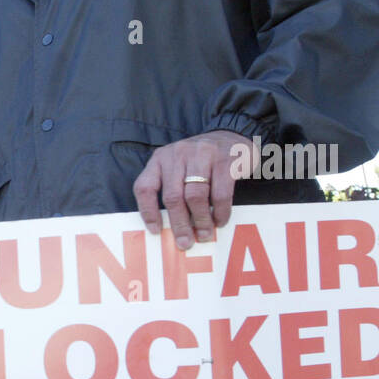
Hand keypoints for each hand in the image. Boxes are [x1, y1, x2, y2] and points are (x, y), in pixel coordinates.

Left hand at [132, 131, 253, 249]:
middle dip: (179, 224)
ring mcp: (203, 154)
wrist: (233, 136)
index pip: (145, 187)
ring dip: (200, 220)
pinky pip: (220, 193)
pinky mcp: (226, 160)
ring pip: (195, 196)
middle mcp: (178, 154)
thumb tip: (167, 229)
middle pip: (173, 197)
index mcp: (160, 158)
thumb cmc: (200, 161)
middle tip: (185, 242)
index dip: (148, 212)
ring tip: (204, 234)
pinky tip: (219, 221)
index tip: (156, 231)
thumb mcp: (177, 167)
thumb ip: (170, 189)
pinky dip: (219, 212)